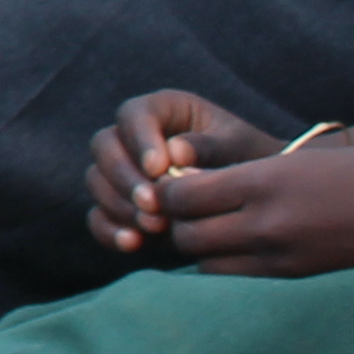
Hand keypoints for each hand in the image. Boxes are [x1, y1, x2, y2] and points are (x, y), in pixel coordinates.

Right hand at [87, 92, 279, 253]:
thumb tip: (175, 152)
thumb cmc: (251, 162)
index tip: (159, 169)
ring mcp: (123, 172)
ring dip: (119, 205)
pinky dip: (109, 230)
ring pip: (97, 180)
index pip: (133, 114)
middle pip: (104, 146)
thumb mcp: (240, 148)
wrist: (256, 199)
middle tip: (153, 205)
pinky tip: (134, 244)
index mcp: (162, 110)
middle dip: (124, 178)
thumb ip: (210, 146)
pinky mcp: (121, 206)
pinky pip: (97, 215)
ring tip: (155, 227)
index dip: (139, 140)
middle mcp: (133, 137)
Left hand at [133, 129, 353, 278]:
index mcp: (263, 183)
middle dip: (176, 221)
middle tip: (180, 207)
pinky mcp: (292, 276)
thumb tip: (182, 189)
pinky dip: (222, 261)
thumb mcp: (290, 159)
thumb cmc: (352, 172)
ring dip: (197, 245)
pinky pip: (234, 276)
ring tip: (206, 225)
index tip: (171, 179)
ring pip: (203, 261)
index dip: (167, 190)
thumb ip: (237, 176)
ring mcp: (279, 256)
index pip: (181, 196)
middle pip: (186, 234)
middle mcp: (266, 223)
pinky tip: (230, 244)